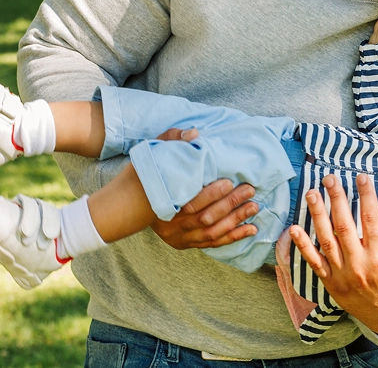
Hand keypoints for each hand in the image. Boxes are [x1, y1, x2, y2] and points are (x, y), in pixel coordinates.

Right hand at [148, 128, 260, 249]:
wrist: (124, 206)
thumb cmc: (143, 176)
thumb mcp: (152, 153)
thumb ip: (171, 140)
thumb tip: (194, 133)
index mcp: (161, 204)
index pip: (190, 202)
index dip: (211, 194)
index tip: (229, 182)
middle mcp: (169, 226)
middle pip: (205, 218)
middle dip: (230, 205)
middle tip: (249, 190)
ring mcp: (178, 238)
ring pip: (212, 232)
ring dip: (235, 220)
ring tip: (254, 206)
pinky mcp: (185, 244)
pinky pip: (213, 243)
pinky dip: (233, 237)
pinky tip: (250, 228)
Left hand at [289, 174, 377, 336]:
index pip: (371, 218)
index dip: (365, 195)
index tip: (360, 176)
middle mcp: (360, 264)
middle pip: (344, 225)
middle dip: (335, 199)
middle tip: (328, 178)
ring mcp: (343, 275)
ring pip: (326, 240)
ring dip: (317, 215)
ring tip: (311, 193)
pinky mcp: (332, 284)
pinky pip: (314, 263)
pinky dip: (303, 246)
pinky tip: (294, 229)